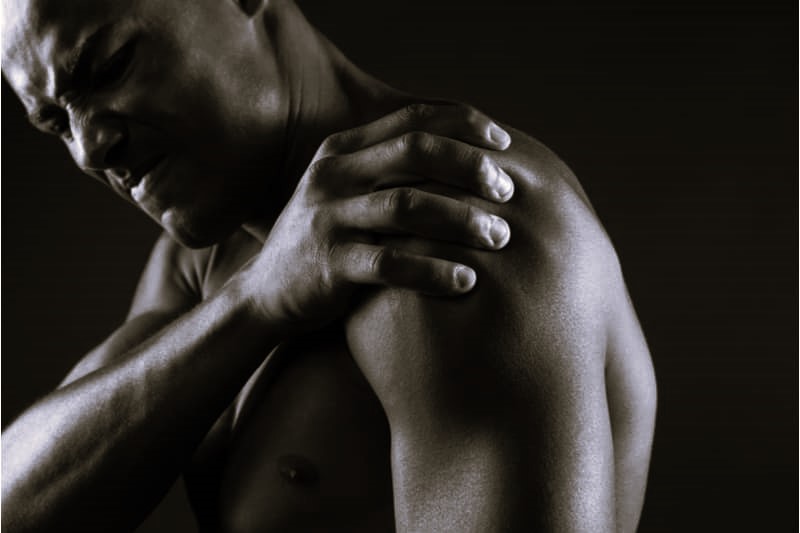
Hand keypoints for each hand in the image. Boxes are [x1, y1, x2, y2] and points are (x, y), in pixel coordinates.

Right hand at [241, 103, 514, 328]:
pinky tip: (467, 281)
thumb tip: (470, 159)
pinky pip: (391, 264)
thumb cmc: (329, 241)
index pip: (412, 119)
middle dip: (470, 167)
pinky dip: (434, 271)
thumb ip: (392, 172)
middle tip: (508, 191)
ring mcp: (327, 218)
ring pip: (408, 207)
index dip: (464, 124)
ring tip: (501, 237)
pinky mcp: (329, 265)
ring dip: (463, 220)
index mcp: (342, 150)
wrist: (268, 292)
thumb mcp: (350, 194)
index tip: (505, 143)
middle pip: (415, 152)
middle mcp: (332, 175)